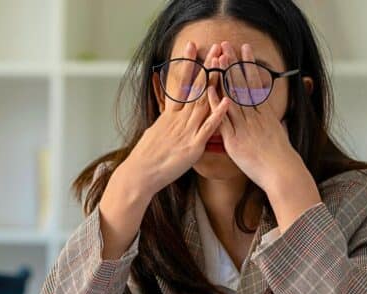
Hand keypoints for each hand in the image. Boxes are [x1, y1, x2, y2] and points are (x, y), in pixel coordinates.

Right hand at [121, 41, 230, 196]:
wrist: (139, 174)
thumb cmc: (146, 158)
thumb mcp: (154, 133)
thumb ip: (165, 123)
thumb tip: (167, 117)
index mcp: (170, 116)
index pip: (181, 84)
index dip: (188, 64)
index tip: (193, 46)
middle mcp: (178, 119)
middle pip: (196, 88)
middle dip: (207, 66)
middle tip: (216, 47)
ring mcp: (186, 131)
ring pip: (203, 102)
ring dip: (215, 82)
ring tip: (224, 64)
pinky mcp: (193, 146)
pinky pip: (208, 128)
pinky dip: (218, 114)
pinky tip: (227, 101)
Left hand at [207, 41, 321, 232]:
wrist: (282, 173)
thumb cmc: (281, 158)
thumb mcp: (280, 134)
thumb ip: (274, 123)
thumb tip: (275, 117)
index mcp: (266, 114)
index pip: (256, 84)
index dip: (249, 66)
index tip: (245, 50)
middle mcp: (255, 116)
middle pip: (243, 85)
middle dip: (234, 64)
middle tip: (227, 45)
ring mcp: (244, 127)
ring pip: (233, 97)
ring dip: (224, 77)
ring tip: (218, 59)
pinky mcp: (235, 140)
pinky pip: (223, 119)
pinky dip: (217, 104)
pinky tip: (210, 90)